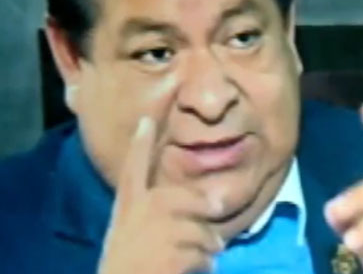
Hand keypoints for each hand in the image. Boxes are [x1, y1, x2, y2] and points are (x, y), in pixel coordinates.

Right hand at [97, 117, 226, 273]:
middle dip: (204, 208)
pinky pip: (203, 255)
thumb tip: (213, 204)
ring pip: (200, 231)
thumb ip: (160, 215)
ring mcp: (154, 234)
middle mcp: (138, 215)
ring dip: (208, 246)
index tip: (146, 120)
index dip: (139, 144)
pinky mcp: (169, 255)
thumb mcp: (132, 234)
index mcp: (127, 208)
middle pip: (183, 199)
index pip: (132, 170)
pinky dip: (205, 265)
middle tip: (218, 216)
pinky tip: (197, 270)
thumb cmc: (128, 264)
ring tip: (204, 256)